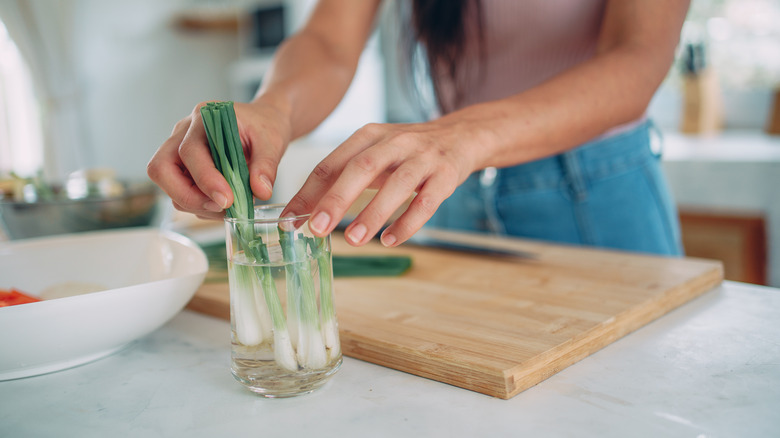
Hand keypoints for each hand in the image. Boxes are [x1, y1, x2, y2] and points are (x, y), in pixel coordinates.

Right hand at [147, 100, 290, 219]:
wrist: (262, 123)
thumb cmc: (264, 127)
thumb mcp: (273, 141)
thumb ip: (266, 165)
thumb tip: (261, 192)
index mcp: (204, 119)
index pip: (190, 151)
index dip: (205, 179)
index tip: (227, 200)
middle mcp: (183, 133)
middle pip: (160, 169)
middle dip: (187, 196)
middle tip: (220, 207)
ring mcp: (178, 150)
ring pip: (168, 185)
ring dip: (195, 204)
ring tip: (229, 207)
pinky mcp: (184, 168)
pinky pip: (180, 192)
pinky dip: (200, 205)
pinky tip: (224, 205)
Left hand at [282, 118, 481, 246]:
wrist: (461, 136)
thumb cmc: (407, 152)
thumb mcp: (373, 154)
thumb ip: (342, 178)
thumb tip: (304, 212)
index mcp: (369, 136)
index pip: (332, 164)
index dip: (308, 192)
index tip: (290, 219)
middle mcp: (395, 142)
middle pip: (361, 169)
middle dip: (336, 200)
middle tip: (316, 228)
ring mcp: (423, 157)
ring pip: (396, 185)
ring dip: (372, 213)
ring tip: (353, 240)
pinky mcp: (446, 175)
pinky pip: (426, 202)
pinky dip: (408, 223)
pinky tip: (390, 240)